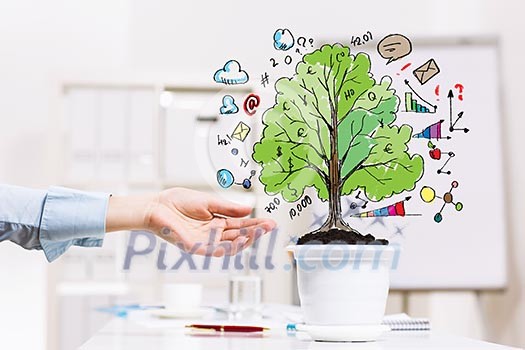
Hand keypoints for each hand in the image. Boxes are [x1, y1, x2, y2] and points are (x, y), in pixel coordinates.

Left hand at [106, 188, 275, 255]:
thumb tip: (249, 208)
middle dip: (255, 232)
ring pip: (229, 245)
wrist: (156, 206)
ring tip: (258, 233)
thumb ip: (227, 207)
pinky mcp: (194, 247)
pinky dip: (227, 247)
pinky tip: (239, 241)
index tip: (270, 222)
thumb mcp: (208, 201)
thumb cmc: (177, 202)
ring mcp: (204, 242)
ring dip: (245, 240)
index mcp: (217, 222)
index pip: (241, 225)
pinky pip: (214, 250)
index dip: (256, 224)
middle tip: (270, 226)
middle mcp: (213, 234)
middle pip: (238, 236)